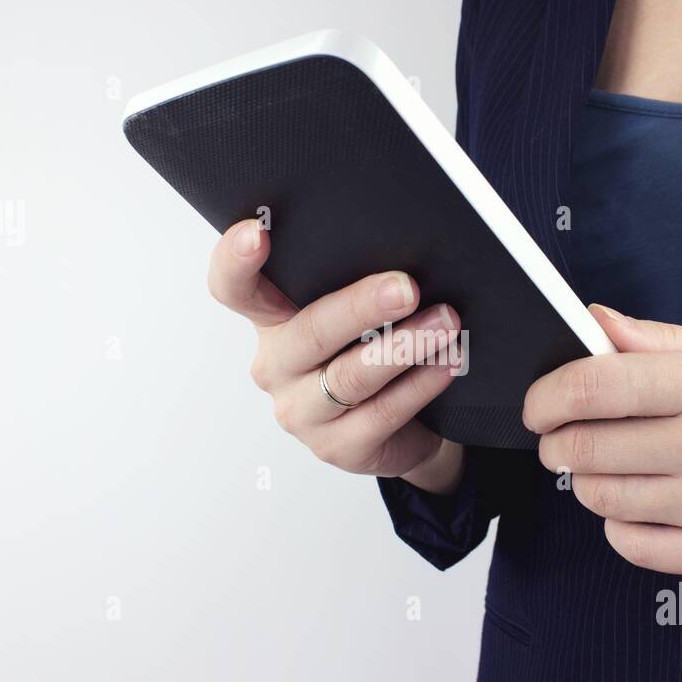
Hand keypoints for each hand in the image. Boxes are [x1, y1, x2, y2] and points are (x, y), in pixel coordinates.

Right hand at [207, 218, 465, 493]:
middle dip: (361, 306)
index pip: (234, 287)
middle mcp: (276, 366)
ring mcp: (302, 412)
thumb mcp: (357, 314)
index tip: (258, 234)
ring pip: (350, 376)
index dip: (235, 260)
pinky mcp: (337, 447)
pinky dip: (420, 384)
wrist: (406, 426)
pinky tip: (446, 363)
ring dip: (405, 346)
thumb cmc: (376, 350)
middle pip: (309, 331)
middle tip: (406, 288)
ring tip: (446, 323)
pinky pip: (382, 413)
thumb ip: (355, 282)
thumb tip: (403, 251)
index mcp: (271, 320)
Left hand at [523, 305, 681, 577]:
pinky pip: (630, 545)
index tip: (537, 407)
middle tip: (561, 440)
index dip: (546, 397)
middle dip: (556, 444)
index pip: (593, 386)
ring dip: (587, 483)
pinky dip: (620, 525)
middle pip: (585, 448)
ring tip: (608, 468)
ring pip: (601, 499)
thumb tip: (589, 320)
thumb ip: (654, 339)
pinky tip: (641, 504)